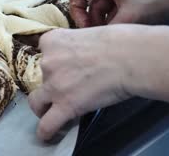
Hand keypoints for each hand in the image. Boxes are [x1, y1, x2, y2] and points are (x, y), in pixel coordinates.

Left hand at [28, 24, 168, 140]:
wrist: (132, 57)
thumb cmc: (120, 42)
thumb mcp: (88, 34)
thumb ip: (77, 47)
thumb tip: (82, 56)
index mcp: (52, 41)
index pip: (44, 51)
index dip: (55, 60)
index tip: (66, 65)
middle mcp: (47, 61)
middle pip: (41, 76)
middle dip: (52, 83)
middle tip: (69, 87)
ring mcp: (54, 85)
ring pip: (36, 102)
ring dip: (43, 107)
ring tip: (52, 112)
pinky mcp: (66, 105)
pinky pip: (47, 125)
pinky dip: (47, 131)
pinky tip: (48, 135)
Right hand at [69, 0, 168, 27]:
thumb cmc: (158, 1)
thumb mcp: (128, 18)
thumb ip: (105, 29)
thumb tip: (91, 39)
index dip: (76, 10)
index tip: (86, 28)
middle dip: (93, 18)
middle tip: (101, 35)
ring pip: (105, 2)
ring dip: (107, 18)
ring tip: (115, 33)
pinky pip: (117, 1)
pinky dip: (118, 14)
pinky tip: (125, 27)